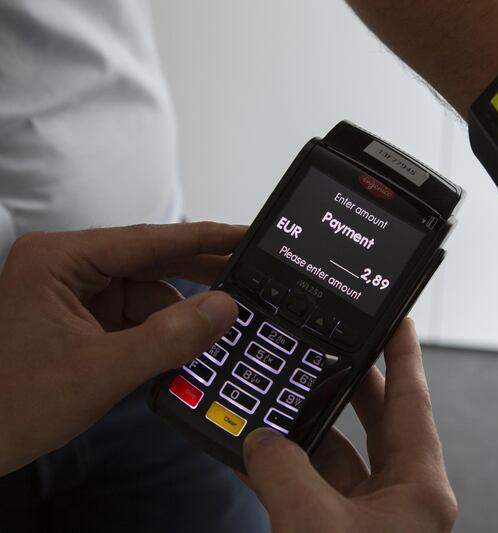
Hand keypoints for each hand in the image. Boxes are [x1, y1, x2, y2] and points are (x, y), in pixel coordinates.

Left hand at [0, 223, 241, 473]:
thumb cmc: (14, 404)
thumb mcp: (100, 372)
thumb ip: (169, 338)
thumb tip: (226, 307)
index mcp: (61, 260)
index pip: (149, 240)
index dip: (204, 238)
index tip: (247, 235)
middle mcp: (67, 267)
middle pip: (150, 263)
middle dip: (197, 278)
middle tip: (253, 281)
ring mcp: (72, 294)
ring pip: (146, 294)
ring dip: (179, 316)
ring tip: (219, 334)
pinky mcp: (78, 321)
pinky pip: (133, 317)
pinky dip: (161, 334)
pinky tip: (185, 350)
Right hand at [241, 319, 457, 532]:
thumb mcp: (313, 522)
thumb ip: (283, 470)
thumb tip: (260, 440)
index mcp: (418, 488)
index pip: (413, 401)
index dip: (404, 355)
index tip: (399, 321)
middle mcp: (403, 499)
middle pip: (377, 423)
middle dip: (350, 384)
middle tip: (333, 347)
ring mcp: (374, 519)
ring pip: (342, 457)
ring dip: (308, 432)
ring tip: (280, 401)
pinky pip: (317, 489)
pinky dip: (290, 472)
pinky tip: (258, 456)